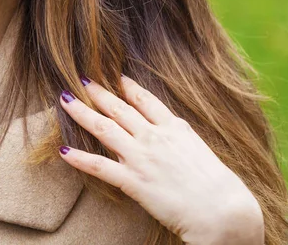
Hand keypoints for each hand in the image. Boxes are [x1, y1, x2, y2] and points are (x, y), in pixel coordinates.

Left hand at [58, 74, 264, 244]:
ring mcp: (141, 157)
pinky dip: (80, 159)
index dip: (127, 86)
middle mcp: (153, 136)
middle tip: (81, 78)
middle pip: (118, 108)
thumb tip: (166, 122)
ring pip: (104, 128)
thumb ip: (176, 132)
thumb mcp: (197, 146)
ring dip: (81, 112)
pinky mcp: (134, 181)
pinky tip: (64, 152)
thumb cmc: (217, 184)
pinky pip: (100, 167)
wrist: (224, 212)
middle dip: (98, 92)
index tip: (115, 75)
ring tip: (65, 99)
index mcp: (172, 126)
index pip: (144, 99)